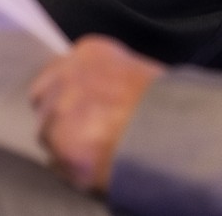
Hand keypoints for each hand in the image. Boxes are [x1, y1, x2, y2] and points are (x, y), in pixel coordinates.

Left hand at [29, 36, 165, 194]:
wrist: (179, 132)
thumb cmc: (168, 104)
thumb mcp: (138, 71)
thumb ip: (106, 78)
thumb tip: (95, 96)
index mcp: (87, 53)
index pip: (56, 72)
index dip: (67, 94)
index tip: (79, 107)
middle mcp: (66, 78)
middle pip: (43, 100)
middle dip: (59, 115)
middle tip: (84, 132)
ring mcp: (61, 114)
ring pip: (47, 134)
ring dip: (65, 143)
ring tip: (96, 152)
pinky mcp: (63, 149)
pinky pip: (56, 163)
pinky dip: (71, 168)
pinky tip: (95, 167)